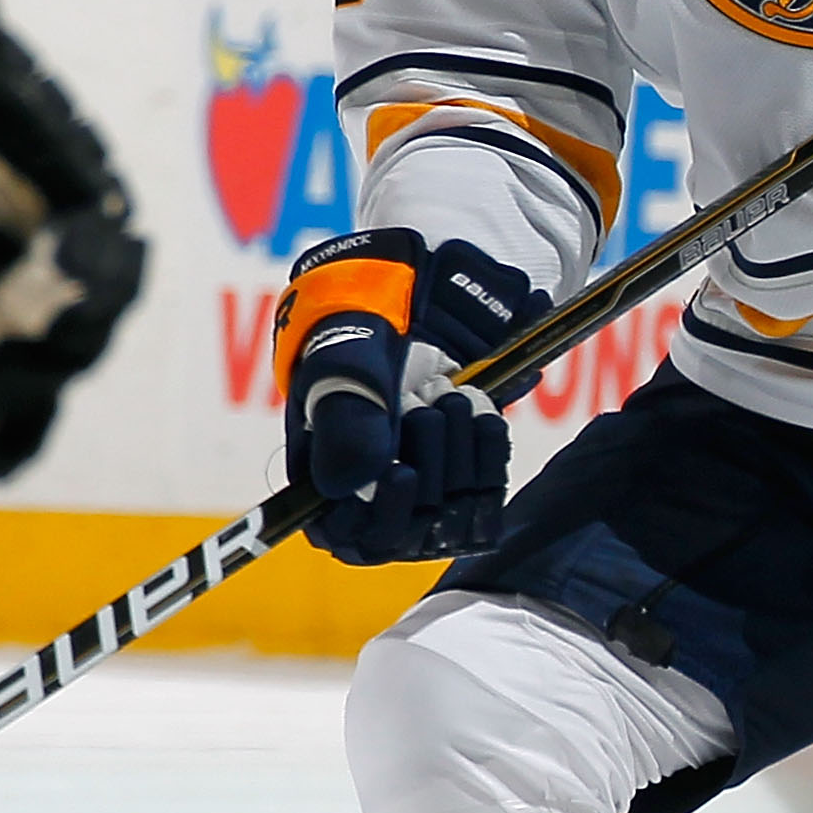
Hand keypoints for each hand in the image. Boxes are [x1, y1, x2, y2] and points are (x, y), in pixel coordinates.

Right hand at [274, 227, 549, 565]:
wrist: (432, 280)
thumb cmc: (366, 311)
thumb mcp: (346, 351)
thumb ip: (344, 417)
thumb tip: (351, 485)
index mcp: (322, 463)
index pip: (340, 531)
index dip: (371, 519)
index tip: (402, 475)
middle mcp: (370, 483)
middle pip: (400, 530)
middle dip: (425, 466)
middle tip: (430, 403)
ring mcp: (422, 480)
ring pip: (446, 517)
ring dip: (460, 459)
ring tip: (458, 396)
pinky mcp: (465, 470)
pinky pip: (486, 498)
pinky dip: (490, 457)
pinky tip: (485, 414)